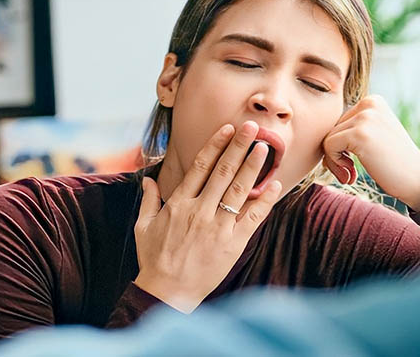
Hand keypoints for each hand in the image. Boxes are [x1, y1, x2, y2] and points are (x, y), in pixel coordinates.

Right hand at [133, 121, 281, 312]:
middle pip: (223, 171)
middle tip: (252, 127)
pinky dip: (264, 200)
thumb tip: (147, 179)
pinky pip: (252, 218)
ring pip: (238, 190)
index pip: (201, 166)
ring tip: (265, 148)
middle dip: (239, 146)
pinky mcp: (232, 243)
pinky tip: (275, 185)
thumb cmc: (154, 260)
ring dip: (253, 166)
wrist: (167, 292)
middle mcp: (199, 211)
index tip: (227, 128)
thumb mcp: (144, 227)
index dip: (216, 145)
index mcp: (179, 203)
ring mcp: (217, 227)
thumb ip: (148, 200)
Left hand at [322, 95, 419, 209]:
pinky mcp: (359, 134)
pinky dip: (334, 165)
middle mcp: (369, 103)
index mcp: (373, 101)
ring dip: (334, 161)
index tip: (353, 161)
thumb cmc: (394, 164)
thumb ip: (352, 128)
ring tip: (351, 173)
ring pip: (327, 138)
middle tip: (351, 171)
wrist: (418, 181)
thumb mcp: (375, 135)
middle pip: (330, 128)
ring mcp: (365, 118)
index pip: (338, 121)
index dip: (340, 145)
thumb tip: (317, 131)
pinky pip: (328, 147)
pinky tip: (351, 175)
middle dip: (336, 153)